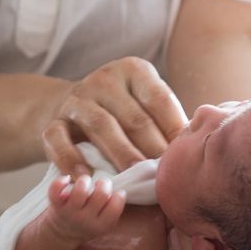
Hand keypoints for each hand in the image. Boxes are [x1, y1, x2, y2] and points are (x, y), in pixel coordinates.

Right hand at [43, 56, 188, 174]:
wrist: (68, 106)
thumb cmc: (121, 110)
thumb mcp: (143, 102)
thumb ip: (166, 119)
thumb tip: (198, 145)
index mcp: (133, 70)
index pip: (159, 98)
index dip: (175, 128)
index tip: (187, 155)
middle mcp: (104, 79)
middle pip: (133, 116)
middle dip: (152, 147)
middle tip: (167, 174)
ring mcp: (77, 99)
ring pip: (101, 126)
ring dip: (121, 153)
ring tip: (135, 178)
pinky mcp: (52, 121)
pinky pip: (58, 140)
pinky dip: (70, 160)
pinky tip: (85, 179)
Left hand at [43, 174, 125, 242]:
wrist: (62, 234)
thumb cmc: (88, 222)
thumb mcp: (105, 222)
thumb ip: (113, 208)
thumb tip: (121, 186)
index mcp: (101, 225)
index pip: (115, 207)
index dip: (119, 195)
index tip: (115, 193)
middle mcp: (86, 221)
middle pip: (100, 194)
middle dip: (104, 184)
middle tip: (101, 185)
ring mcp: (70, 213)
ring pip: (80, 190)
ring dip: (85, 180)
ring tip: (85, 182)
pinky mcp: (56, 206)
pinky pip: (55, 189)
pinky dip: (60, 180)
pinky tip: (67, 179)